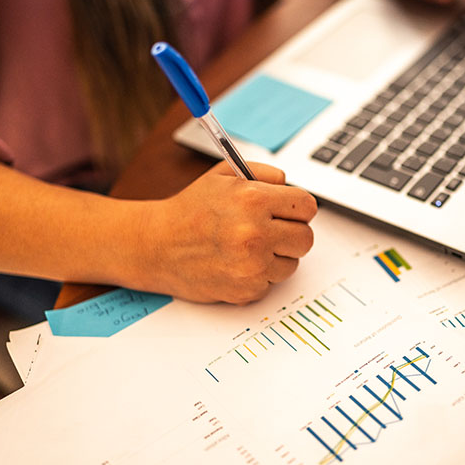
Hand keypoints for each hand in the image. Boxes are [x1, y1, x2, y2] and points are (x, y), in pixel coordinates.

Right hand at [139, 161, 316, 304]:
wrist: (156, 246)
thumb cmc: (189, 210)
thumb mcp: (223, 175)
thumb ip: (263, 174)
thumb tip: (289, 186)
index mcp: (253, 199)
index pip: (307, 206)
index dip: (298, 208)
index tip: (289, 211)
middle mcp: (255, 234)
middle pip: (305, 239)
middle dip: (292, 233)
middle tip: (272, 231)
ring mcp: (251, 265)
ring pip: (291, 264)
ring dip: (276, 257)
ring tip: (248, 247)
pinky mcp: (246, 290)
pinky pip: (271, 283)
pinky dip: (259, 275)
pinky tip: (237, 263)